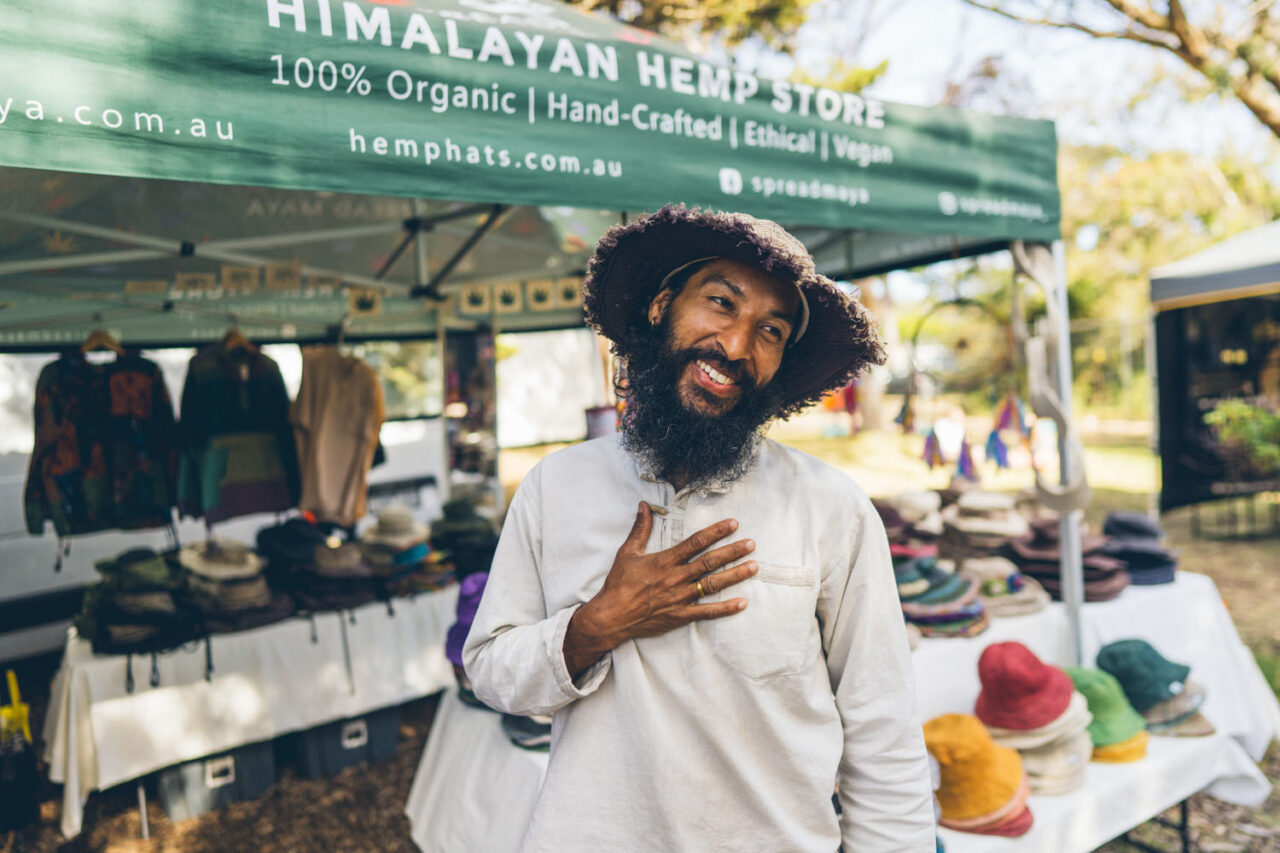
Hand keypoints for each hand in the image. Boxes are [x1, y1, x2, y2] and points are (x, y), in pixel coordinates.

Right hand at [563, 501, 756, 678]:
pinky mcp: (680, 616)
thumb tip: (644, 505)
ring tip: (753, 567)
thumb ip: (640, 528)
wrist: (611, 617)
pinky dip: (725, 608)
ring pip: (713, 584)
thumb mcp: (627, 552)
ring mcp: (680, 598)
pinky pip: (707, 612)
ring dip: (735, 575)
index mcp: (664, 561)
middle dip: (733, 552)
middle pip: (710, 562)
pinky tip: (742, 603)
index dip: (716, 532)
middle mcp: (675, 578)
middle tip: (751, 544)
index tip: (734, 524)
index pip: (696, 542)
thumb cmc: (619, 584)